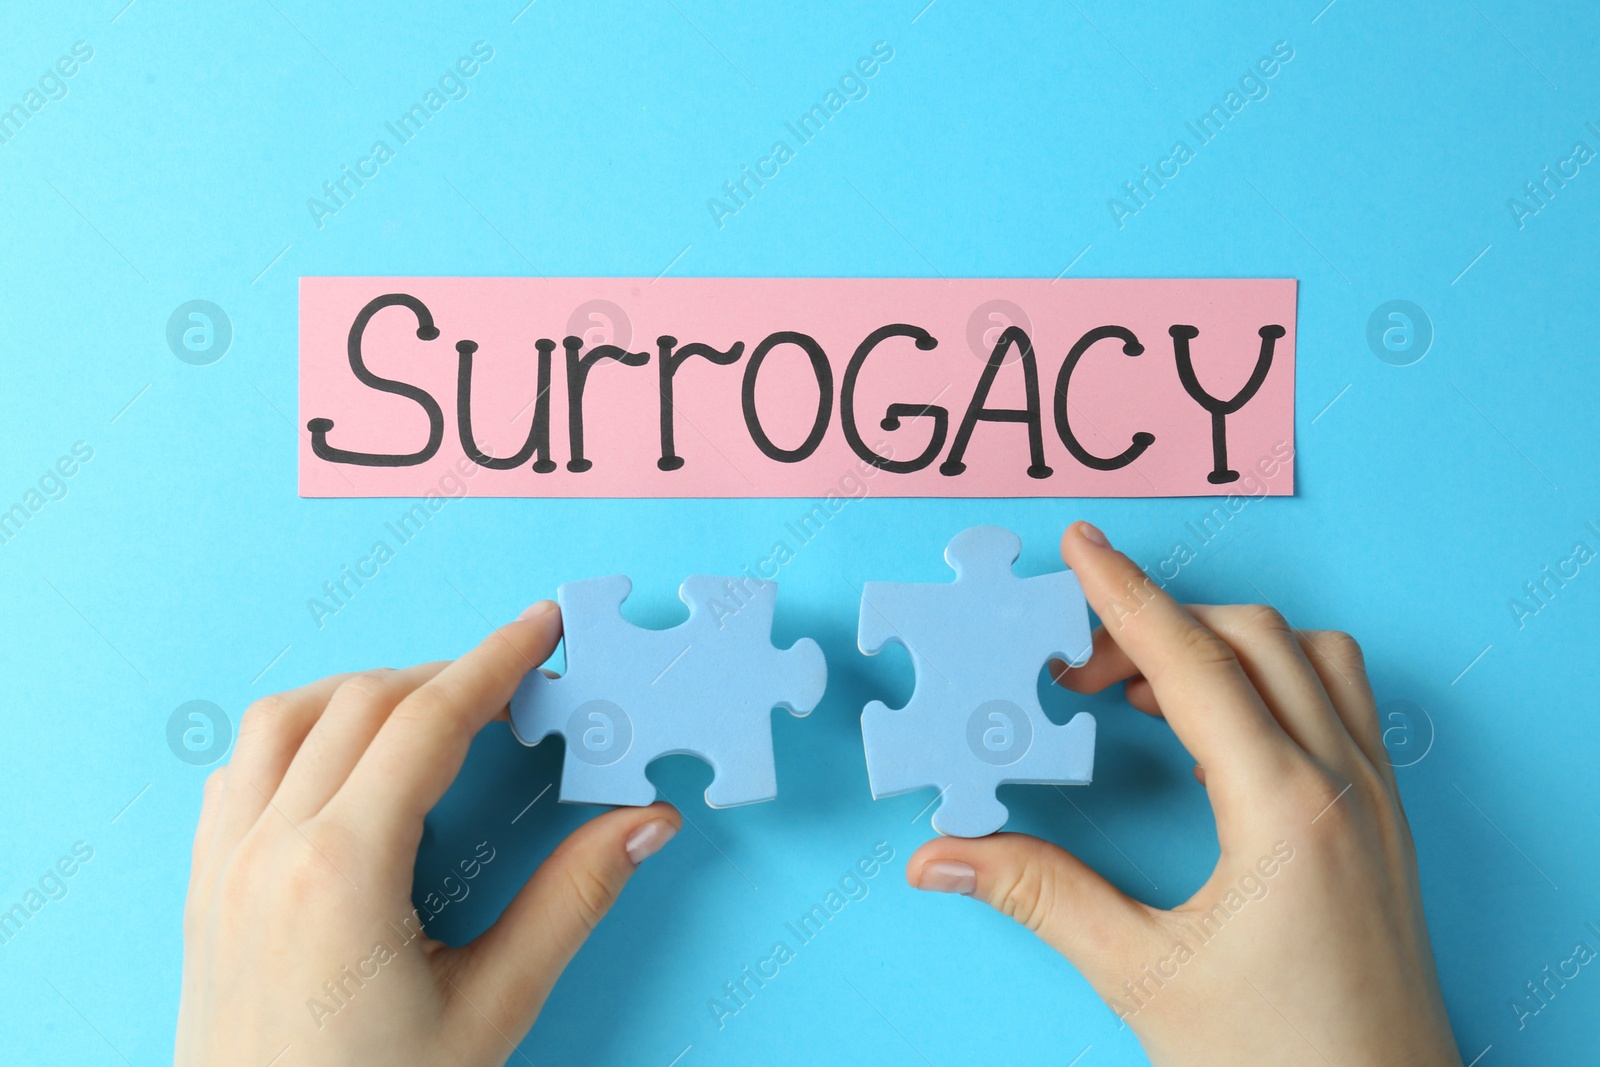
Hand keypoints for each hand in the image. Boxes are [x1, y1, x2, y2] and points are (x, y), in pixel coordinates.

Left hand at [177, 601, 681, 1065]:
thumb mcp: (490, 1009)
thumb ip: (570, 903)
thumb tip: (645, 824)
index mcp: (342, 870)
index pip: (427, 720)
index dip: (494, 661)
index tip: (539, 626)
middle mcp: (269, 848)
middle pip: (360, 702)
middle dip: (445, 673)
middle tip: (515, 684)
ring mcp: (224, 865)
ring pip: (283, 718)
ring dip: (363, 692)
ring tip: (431, 711)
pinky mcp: (204, 890)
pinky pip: (237, 769)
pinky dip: (296, 735)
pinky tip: (341, 764)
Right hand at [907, 523, 1461, 1065]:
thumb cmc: (1281, 1063)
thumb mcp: (1145, 977)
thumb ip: (1041, 896)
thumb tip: (942, 855)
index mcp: (1285, 809)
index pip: (1194, 660)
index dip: (1124, 596)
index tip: (1079, 548)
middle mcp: (1345, 785)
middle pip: (1255, 638)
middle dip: (1158, 622)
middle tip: (1074, 659)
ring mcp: (1378, 802)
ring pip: (1313, 659)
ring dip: (1226, 645)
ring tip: (1142, 689)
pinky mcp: (1387, 826)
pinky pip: (1340, 705)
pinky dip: (1273, 681)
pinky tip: (1217, 730)